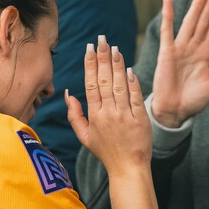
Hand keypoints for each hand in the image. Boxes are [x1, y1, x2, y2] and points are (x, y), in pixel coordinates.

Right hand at [67, 36, 151, 176]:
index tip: (89, 48)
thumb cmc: (106, 152)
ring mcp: (125, 116)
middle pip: (104, 81)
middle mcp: (109, 114)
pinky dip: (133, 83)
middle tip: (101, 40)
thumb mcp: (84, 136)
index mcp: (95, 116)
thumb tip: (68, 93)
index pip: (90, 85)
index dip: (90, 65)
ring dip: (117, 66)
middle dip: (102, 58)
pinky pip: (136, 98)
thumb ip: (74, 115)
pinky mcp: (140, 120)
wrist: (128, 168)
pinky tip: (130, 68)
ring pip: (120, 86)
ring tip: (114, 48)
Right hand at [150, 0, 208, 127]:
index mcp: (206, 54)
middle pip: (204, 21)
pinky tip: (168, 3)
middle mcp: (194, 47)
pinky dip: (168, 17)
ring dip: (196, 6)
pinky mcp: (166, 52)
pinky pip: (167, 31)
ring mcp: (180, 48)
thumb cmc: (195, 100)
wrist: (175, 111)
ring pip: (190, 22)